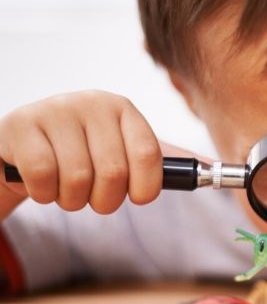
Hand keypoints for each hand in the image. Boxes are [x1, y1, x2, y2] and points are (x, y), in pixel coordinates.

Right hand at [0, 90, 162, 217]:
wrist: (24, 148)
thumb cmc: (82, 154)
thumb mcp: (123, 151)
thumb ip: (162, 161)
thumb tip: (208, 168)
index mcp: (124, 109)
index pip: (149, 154)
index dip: (145, 187)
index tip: (138, 197)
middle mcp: (93, 103)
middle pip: (114, 173)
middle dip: (105, 200)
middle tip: (94, 198)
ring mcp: (55, 110)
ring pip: (77, 179)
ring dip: (72, 200)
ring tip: (66, 189)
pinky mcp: (21, 125)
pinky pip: (43, 177)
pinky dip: (45, 194)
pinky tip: (43, 184)